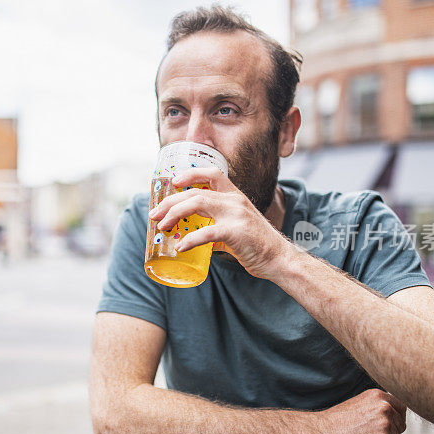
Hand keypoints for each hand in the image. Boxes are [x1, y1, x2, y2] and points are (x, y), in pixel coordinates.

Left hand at [147, 167, 291, 279]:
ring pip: (197, 204)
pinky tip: (180, 246)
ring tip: (162, 226)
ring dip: (174, 214)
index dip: (191, 174)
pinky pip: (206, 232)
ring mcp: (236, 214)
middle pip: (195, 192)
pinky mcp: (236, 232)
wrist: (279, 259)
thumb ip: (215, 227)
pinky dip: (190, 239)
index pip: (212, 174)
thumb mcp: (236, 228)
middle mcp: (235, 200)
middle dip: (170, 202)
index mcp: (235, 196)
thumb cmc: (256, 245)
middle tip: (155, 214)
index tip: (174, 182)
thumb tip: (191, 237)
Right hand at [315, 389, 406, 433]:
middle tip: (370, 431)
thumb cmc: (338, 419)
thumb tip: (395, 412)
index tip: (387, 422)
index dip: (395, 416)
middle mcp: (385, 408)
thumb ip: (379, 404)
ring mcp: (386, 424)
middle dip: (390, 430)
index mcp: (379, 395)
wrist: (324, 431)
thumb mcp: (360, 401)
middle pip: (400, 424)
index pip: (401, 407)